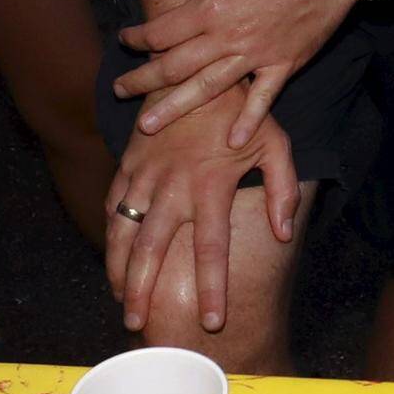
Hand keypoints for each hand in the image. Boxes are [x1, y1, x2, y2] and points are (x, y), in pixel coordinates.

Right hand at [106, 94, 304, 339]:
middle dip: (142, 292)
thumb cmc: (236, 108)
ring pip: (124, 232)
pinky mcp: (128, 163)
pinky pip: (113, 205)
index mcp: (211, 187)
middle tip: (137, 325)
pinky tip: (111, 259)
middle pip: (153, 250)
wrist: (190, 68)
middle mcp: (173, 187)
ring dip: (118, 269)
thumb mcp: (273, 142)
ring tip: (119, 301)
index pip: (212, 250)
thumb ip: (282, 188)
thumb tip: (282, 232)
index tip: (211, 321)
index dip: (212, 289)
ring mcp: (145, 175)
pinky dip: (110, 234)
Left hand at [117, 0, 358, 141]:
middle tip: (120, 90)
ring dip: (174, 107)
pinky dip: (248, 121)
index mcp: (210, 6)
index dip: (138, 37)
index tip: (126, 41)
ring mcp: (256, 54)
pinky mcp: (284, 64)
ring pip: (206, 88)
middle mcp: (227, 36)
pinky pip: (262, 99)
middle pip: (173, 65)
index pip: (162, 30)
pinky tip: (231, 141)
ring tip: (148, 125)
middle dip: (142, 80)